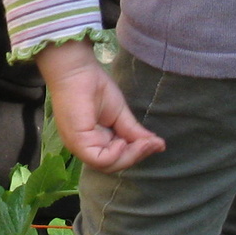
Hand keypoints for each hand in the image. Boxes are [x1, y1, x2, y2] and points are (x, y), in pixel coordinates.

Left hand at [36, 40, 164, 173]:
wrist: (77, 69)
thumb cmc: (94, 86)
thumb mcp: (120, 114)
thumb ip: (134, 132)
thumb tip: (158, 145)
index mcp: (93, 141)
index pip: (117, 158)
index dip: (137, 153)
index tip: (156, 143)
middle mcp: (85, 147)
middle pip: (114, 165)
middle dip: (136, 155)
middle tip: (152, 144)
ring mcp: (79, 146)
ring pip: (107, 165)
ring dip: (129, 156)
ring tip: (143, 143)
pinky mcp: (77, 141)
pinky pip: (98, 159)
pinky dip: (114, 155)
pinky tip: (121, 143)